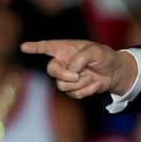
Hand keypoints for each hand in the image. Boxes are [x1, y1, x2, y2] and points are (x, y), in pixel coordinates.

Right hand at [20, 39, 136, 97]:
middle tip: (77, 75)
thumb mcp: (97, 51)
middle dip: (64, 75)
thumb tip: (71, 69)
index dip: (35, 47)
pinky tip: (96, 84)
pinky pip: (74, 94)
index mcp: (66, 49)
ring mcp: (67, 77)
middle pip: (51, 70)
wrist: (116, 73)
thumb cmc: (106, 57)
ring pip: (62, 85)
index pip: (47, 47)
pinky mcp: (74, 89)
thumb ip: (81, 57)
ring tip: (91, 77)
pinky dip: (87, 90)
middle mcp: (63, 62)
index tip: (24, 47)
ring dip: (79, 83)